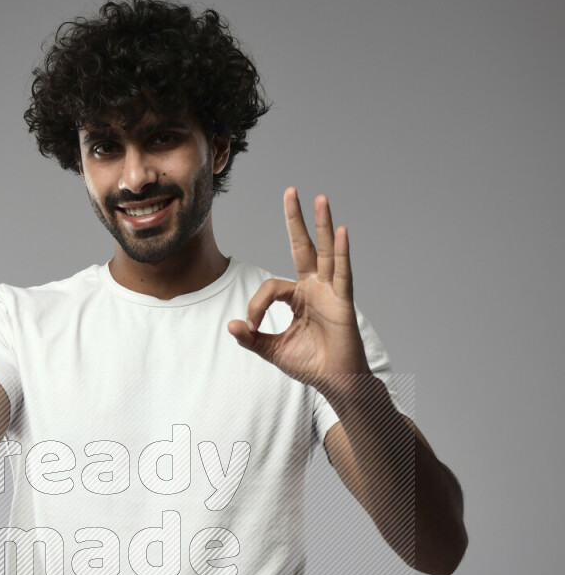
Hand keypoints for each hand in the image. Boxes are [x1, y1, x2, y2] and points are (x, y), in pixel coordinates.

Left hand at [227, 190, 370, 401]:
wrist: (335, 383)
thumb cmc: (310, 364)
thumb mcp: (272, 350)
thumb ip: (252, 338)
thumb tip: (230, 326)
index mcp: (298, 298)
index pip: (272, 287)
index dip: (256, 304)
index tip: (250, 325)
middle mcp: (316, 289)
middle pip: (304, 247)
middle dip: (296, 220)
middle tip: (291, 191)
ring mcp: (331, 292)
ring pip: (326, 253)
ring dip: (323, 225)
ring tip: (320, 198)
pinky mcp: (343, 302)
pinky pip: (342, 273)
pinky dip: (342, 252)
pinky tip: (341, 231)